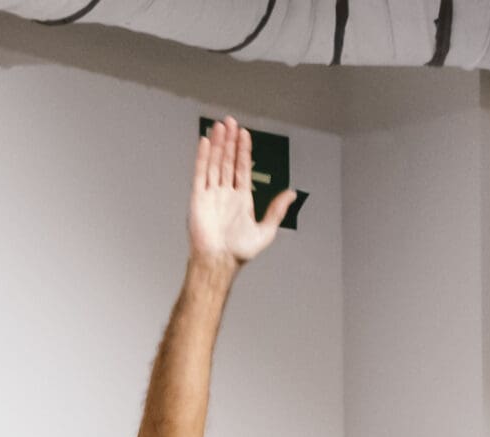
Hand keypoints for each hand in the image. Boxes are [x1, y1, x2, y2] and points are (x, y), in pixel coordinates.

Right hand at [189, 116, 295, 271]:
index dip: (243, 151)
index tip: (244, 134)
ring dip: (218, 144)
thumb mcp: (266, 231)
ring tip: (220, 126)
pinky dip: (203, 157)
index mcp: (241, 199)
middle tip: (230, 122)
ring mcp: (211, 194)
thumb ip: (277, 211)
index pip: (242, 168)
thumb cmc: (239, 252)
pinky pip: (200, 173)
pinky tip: (206, 141)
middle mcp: (225, 193)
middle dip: (230, 141)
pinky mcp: (198, 197)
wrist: (219, 261)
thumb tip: (291, 194)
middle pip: (227, 161)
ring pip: (215, 162)